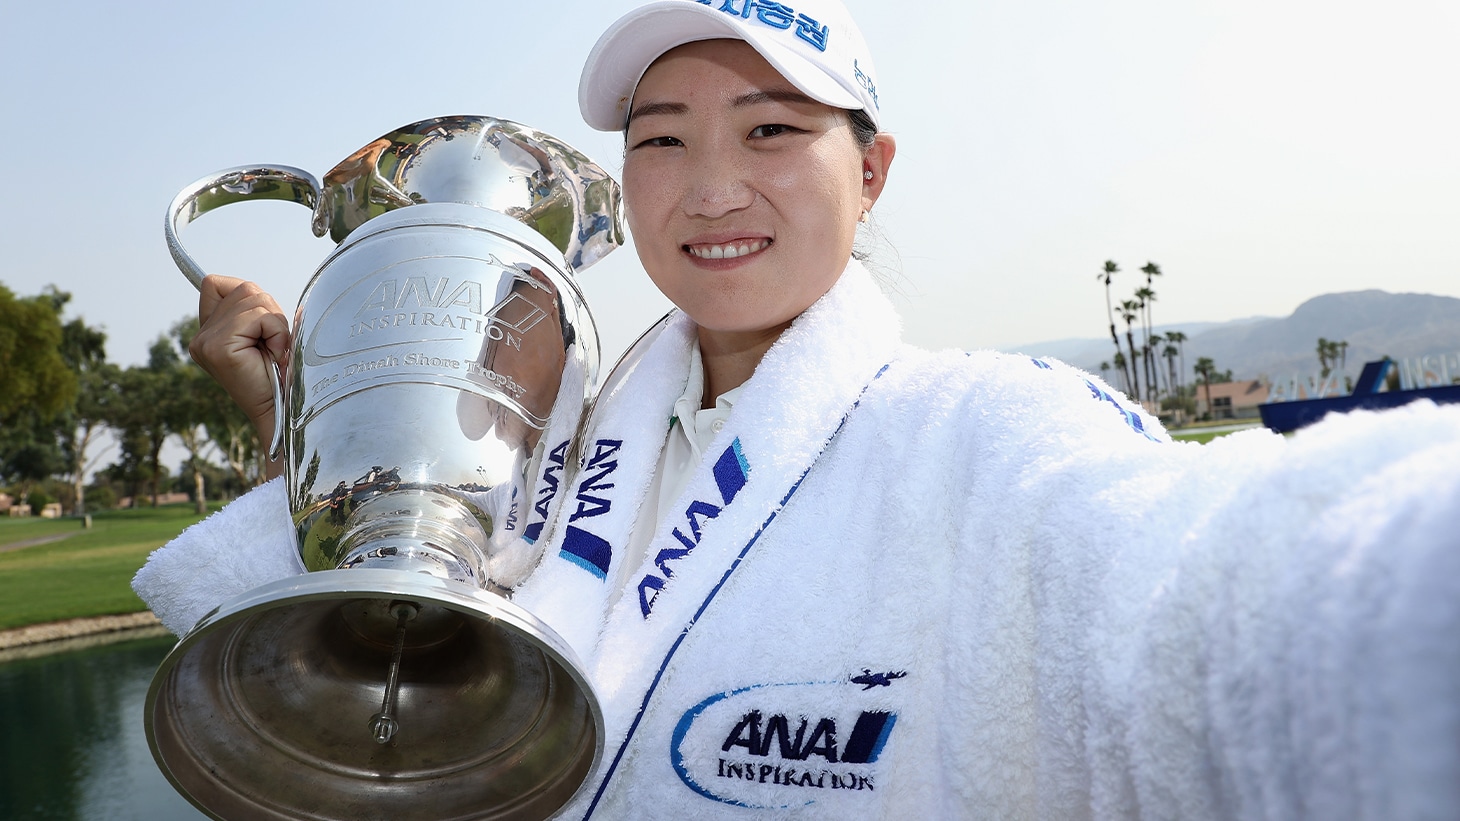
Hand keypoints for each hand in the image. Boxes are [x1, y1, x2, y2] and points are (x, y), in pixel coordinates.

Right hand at [189, 275, 289, 478]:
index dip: (246, 294)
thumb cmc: (280, 374)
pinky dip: (276, 331)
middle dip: (270, 311)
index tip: (262, 324)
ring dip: (276, 323)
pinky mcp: (217, 347)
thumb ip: (253, 311)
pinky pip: (258, 316)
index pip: (215, 284)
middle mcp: (200, 336)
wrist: (281, 411)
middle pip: (244, 289)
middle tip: (274, 344)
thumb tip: (256, 290)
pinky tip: (273, 355)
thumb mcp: (264, 334)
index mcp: (207, 332)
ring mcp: (205, 341)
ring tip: (274, 351)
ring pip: (254, 298)